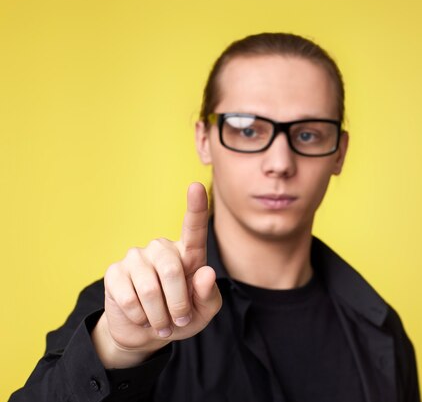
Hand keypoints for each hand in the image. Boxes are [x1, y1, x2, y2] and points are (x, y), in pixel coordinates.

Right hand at [92, 182, 221, 367]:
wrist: (146, 334)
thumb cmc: (181, 317)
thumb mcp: (203, 312)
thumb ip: (209, 295)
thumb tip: (206, 273)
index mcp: (188, 254)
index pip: (193, 229)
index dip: (196, 208)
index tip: (196, 186)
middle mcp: (161, 249)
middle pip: (171, 270)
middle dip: (177, 304)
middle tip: (178, 321)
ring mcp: (136, 258)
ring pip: (149, 289)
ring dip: (158, 316)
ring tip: (161, 323)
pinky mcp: (115, 272)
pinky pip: (128, 298)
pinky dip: (139, 317)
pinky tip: (141, 317)